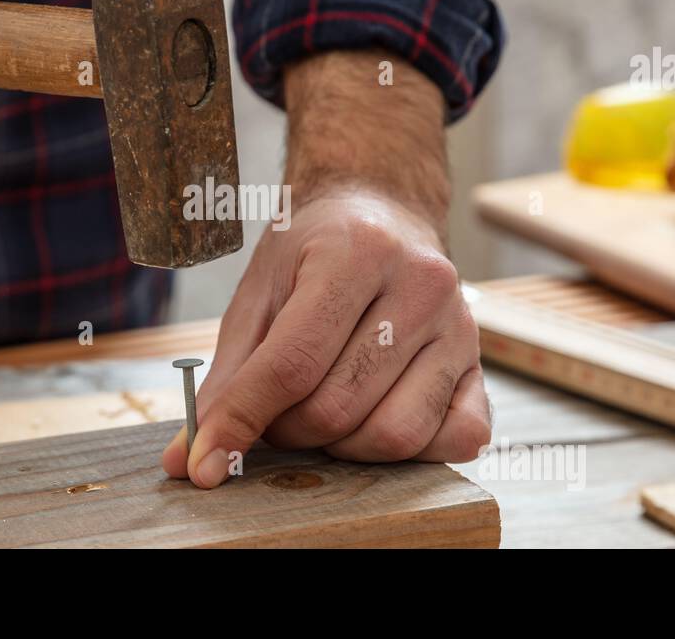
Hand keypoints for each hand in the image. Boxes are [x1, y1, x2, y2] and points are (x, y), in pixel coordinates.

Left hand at [162, 49, 490, 487]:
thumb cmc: (313, 252)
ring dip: (341, 447)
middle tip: (274, 414)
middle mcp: (420, 283)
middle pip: (337, 407)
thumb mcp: (259, 293)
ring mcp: (462, 324)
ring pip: (393, 434)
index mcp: (355, 251)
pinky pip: (457, 439)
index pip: (292, 363)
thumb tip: (191, 460)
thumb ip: (227, 378)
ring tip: (319, 414)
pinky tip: (375, 420)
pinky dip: (410, 453)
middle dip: (288, 431)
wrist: (381, 209)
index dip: (243, 421)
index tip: (206, 464)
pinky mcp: (483, 362)